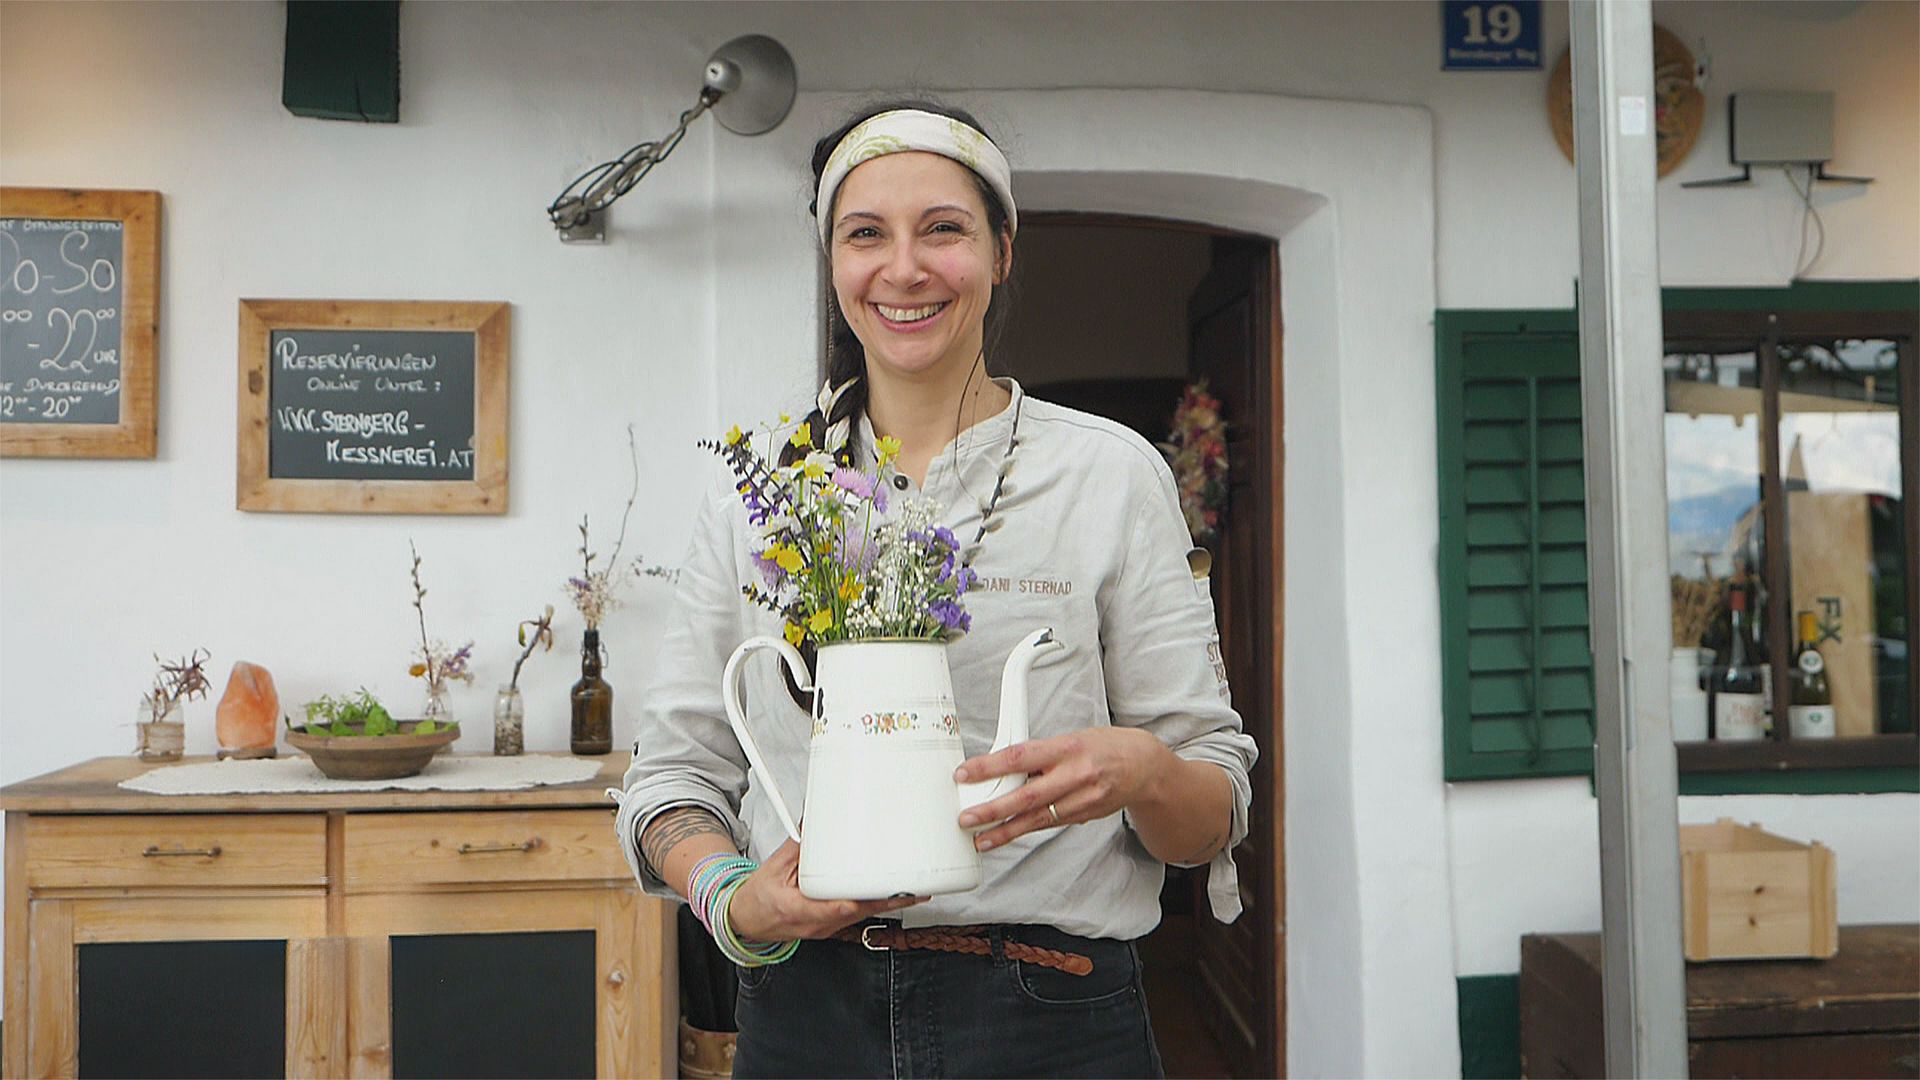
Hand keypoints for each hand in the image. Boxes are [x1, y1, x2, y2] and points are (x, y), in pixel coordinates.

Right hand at [723, 838, 927, 941]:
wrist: (748, 921)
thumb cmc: (758, 900)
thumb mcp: (774, 869)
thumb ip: (797, 847)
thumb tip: (814, 825)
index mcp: (797, 910)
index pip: (830, 910)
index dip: (851, 904)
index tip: (870, 895)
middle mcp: (816, 924)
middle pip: (857, 913)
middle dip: (886, 901)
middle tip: (911, 890)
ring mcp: (826, 928)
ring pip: (862, 916)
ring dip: (886, 904)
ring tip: (913, 891)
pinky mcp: (832, 925)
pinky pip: (857, 916)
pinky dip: (875, 905)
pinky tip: (893, 896)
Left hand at [954, 727, 1171, 851]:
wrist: (1144, 767)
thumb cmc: (1105, 747)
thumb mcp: (1071, 738)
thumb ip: (1040, 753)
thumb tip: (1003, 766)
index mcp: (1068, 747)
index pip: (1021, 756)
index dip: (990, 766)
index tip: (965, 774)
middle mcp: (1075, 775)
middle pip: (1027, 796)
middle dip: (993, 810)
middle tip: (966, 818)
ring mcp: (1082, 800)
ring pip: (1036, 819)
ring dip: (1005, 831)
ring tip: (980, 839)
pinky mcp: (1084, 817)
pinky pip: (1049, 824)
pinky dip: (1025, 830)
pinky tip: (1007, 835)